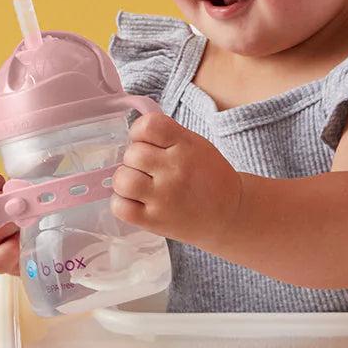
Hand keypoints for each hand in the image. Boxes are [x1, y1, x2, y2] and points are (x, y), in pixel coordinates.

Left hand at [111, 113, 242, 246]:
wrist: (228, 214)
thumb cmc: (208, 177)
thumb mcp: (196, 145)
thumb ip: (167, 136)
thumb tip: (132, 134)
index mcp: (186, 145)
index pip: (148, 126)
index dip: (139, 132)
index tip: (145, 142)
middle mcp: (175, 170)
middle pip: (132, 153)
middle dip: (135, 159)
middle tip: (148, 169)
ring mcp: (164, 197)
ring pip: (122, 179)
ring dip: (125, 180)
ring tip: (138, 185)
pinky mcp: (154, 221)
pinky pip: (120, 207)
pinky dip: (121, 203)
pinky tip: (135, 201)